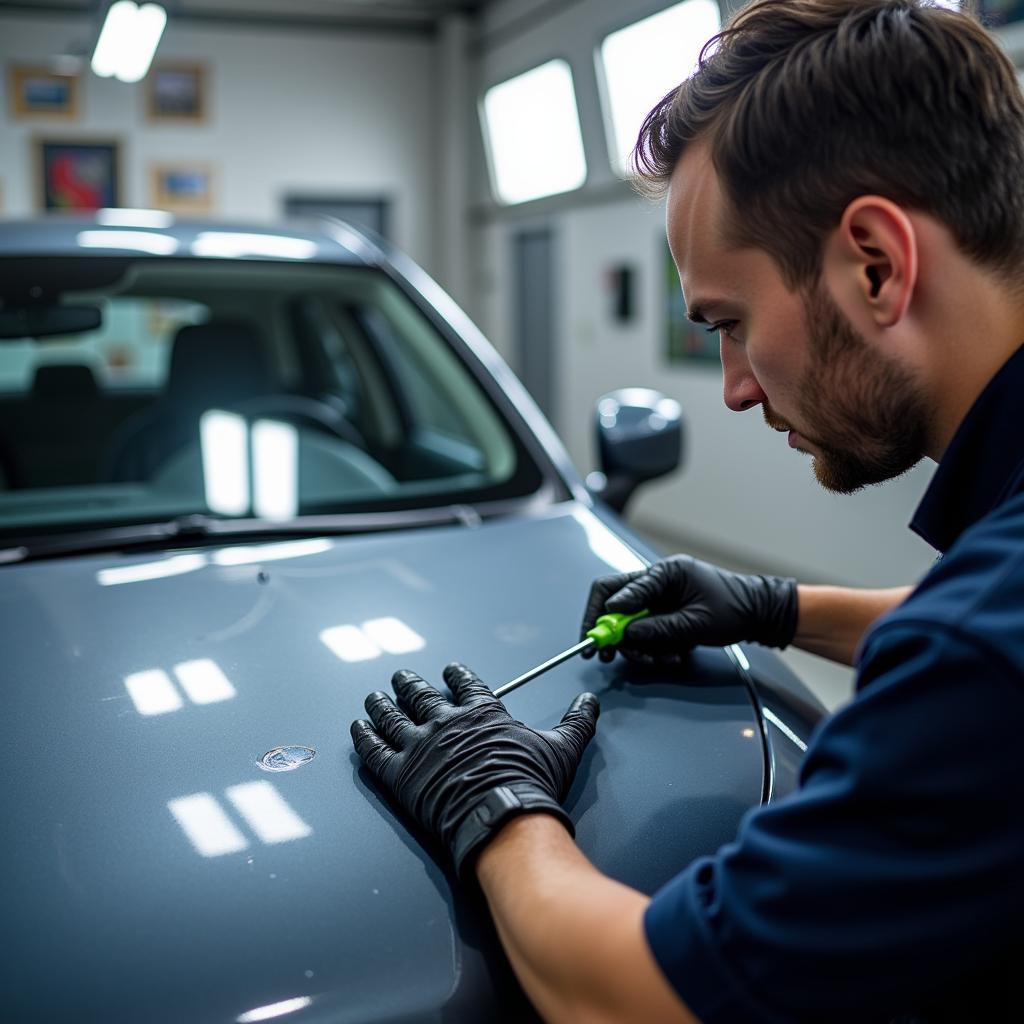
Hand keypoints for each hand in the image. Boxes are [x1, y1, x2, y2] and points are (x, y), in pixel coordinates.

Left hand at [351, 663, 598, 876]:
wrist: (503, 819)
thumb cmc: (532, 784)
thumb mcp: (563, 748)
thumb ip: (576, 721)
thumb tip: (591, 701)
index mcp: (481, 712)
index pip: (465, 684)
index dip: (455, 675)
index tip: (447, 669)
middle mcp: (446, 722)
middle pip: (420, 695)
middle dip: (408, 684)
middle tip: (399, 676)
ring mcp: (420, 747)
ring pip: (392, 717)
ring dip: (380, 705)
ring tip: (372, 697)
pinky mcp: (401, 775)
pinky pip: (375, 750)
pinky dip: (364, 737)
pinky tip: (357, 728)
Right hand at [580, 555, 797, 661]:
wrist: (758, 613)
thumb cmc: (734, 609)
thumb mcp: (695, 622)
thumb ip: (659, 628)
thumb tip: (628, 635)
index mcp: (665, 572)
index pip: (619, 588)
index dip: (603, 614)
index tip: (596, 636)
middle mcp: (657, 581)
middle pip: (614, 601)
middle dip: (609, 629)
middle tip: (604, 652)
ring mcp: (659, 597)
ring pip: (629, 621)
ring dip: (637, 645)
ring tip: (658, 660)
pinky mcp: (664, 612)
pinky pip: (645, 630)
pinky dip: (651, 647)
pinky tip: (671, 655)